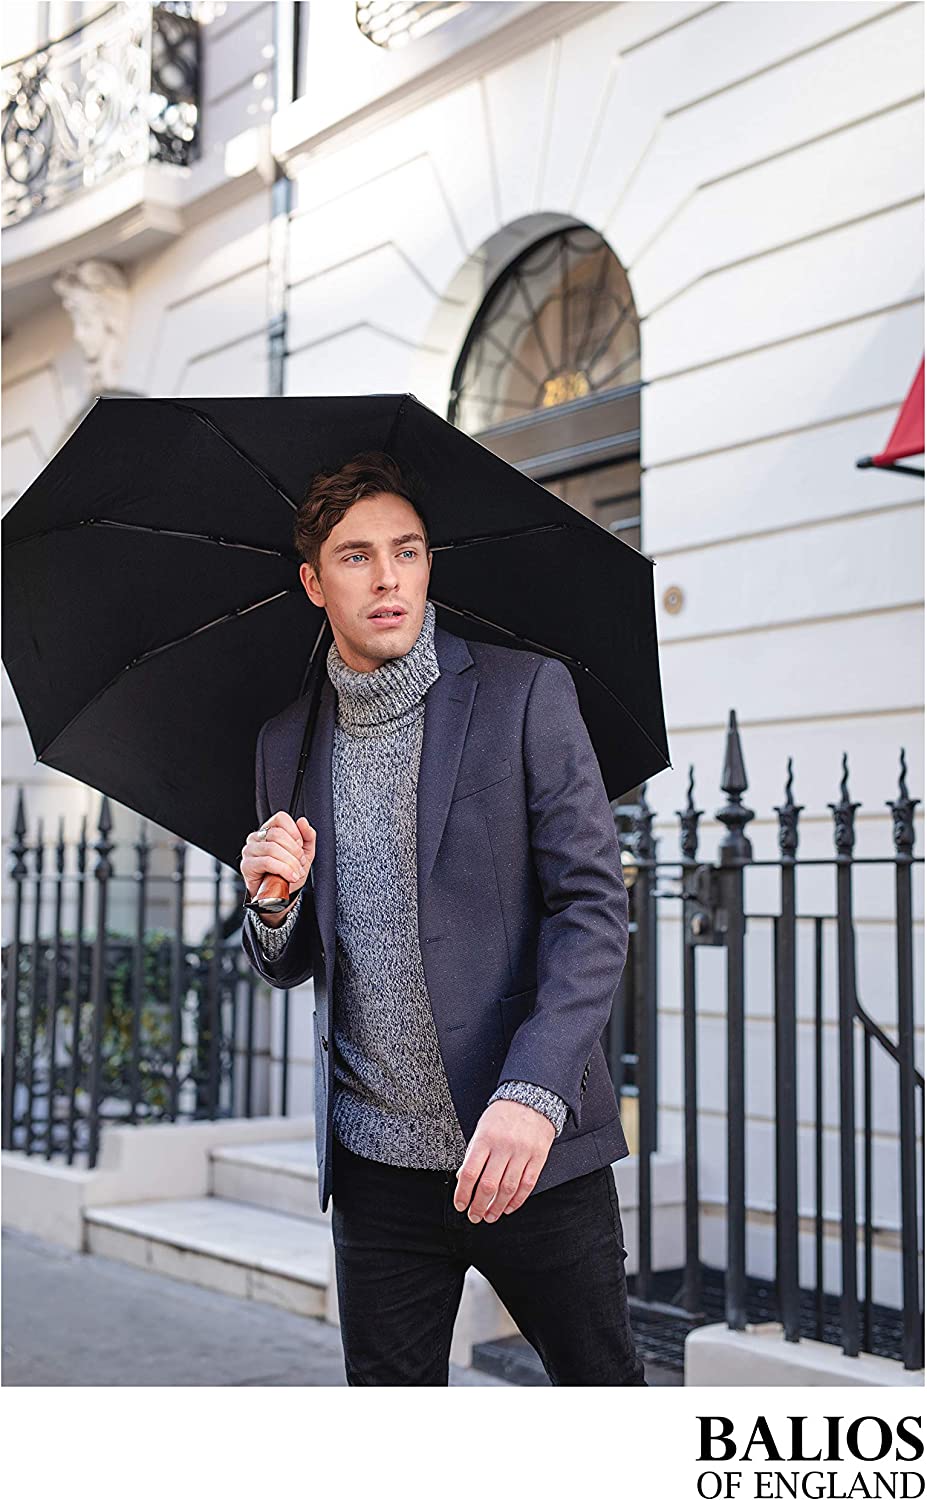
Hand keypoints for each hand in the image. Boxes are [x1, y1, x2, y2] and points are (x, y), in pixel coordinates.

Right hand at [240, 811, 315, 901]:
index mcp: (269, 830)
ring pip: (273, 848)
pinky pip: (267, 862)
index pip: (281, 818)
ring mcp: (249, 850)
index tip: (301, 845)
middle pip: (278, 834)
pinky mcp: (247, 865)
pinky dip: (283, 869)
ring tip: (297, 872)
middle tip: (300, 863)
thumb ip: (307, 836)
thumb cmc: (289, 873)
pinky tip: (290, 876)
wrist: (280, 896)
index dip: (294, 831)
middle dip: (295, 850)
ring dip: (290, 862)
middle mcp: (256, 838)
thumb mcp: (305, 854)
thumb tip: (302, 821)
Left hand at [453, 1099, 555, 1222]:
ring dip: (497, 1207)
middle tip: (474, 1216)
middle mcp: (504, 1147)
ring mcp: (522, 1153)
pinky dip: (517, 1200)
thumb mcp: (482, 1128)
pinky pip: (527, 1185)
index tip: (460, 1205)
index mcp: (485, 1138)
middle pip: (488, 1185)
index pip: (470, 1172)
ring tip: (490, 1216)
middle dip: (479, 1206)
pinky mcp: (538, 1157)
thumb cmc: (503, 1114)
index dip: (463, 1193)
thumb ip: (473, 1153)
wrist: (533, 1098)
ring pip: (508, 1189)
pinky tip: (508, 1207)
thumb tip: (463, 1179)